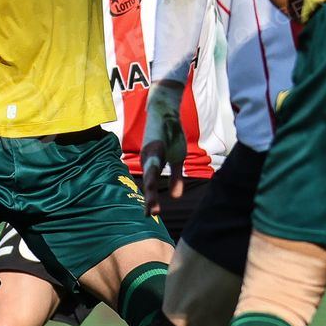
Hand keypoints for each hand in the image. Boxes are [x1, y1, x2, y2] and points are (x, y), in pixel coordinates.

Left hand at [139, 79, 187, 204]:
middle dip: (150, 198)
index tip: (149, 216)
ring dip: (150, 186)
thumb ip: (176, 177)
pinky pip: (155, 155)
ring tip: (151, 201)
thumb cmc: (170, 134)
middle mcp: (148, 159)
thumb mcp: (177, 158)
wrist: (165, 108)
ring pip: (150, 171)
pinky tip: (154, 171)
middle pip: (148, 182)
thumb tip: (176, 197)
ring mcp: (150, 150)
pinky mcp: (154, 140)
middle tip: (149, 215)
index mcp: (152, 165)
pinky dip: (155, 165)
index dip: (150, 201)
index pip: (151, 186)